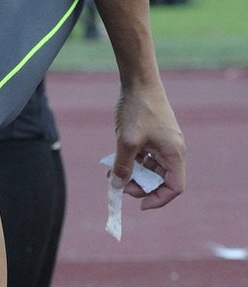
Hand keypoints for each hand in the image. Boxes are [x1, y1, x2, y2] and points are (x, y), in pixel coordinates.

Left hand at [110, 85, 185, 208]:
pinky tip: (113, 163)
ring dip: (133, 175)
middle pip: (161, 180)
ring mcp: (163, 143)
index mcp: (174, 154)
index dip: (159, 199)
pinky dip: (131, 162)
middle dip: (140, 186)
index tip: (139, 205)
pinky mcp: (153, 136)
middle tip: (119, 184)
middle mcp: (172, 150)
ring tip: (111, 175)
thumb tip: (118, 186)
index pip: (175, 187)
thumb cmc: (137, 109)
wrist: (138, 81)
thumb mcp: (127, 141)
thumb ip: (123, 166)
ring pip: (151, 169)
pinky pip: (145, 157)